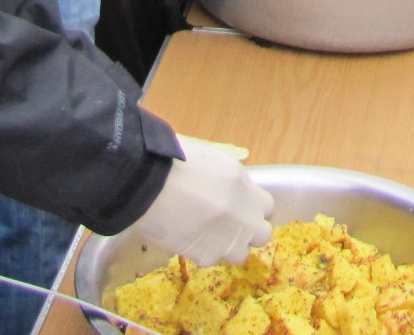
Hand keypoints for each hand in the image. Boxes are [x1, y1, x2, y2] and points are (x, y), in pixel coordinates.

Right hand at [133, 134, 272, 265]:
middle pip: (262, 234)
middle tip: (226, 226)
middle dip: (248, 232)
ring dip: (227, 246)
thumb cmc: (173, 159)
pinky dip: (201, 252)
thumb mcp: (210, 154)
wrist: (147, 182)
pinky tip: (185, 238)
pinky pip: (212, 259)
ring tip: (203, 235)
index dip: (252, 209)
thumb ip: (229, 167)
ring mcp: (228, 237)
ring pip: (240, 253)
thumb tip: (238, 169)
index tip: (239, 210)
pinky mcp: (207, 254)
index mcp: (244, 184)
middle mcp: (243, 213)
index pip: (266, 207)